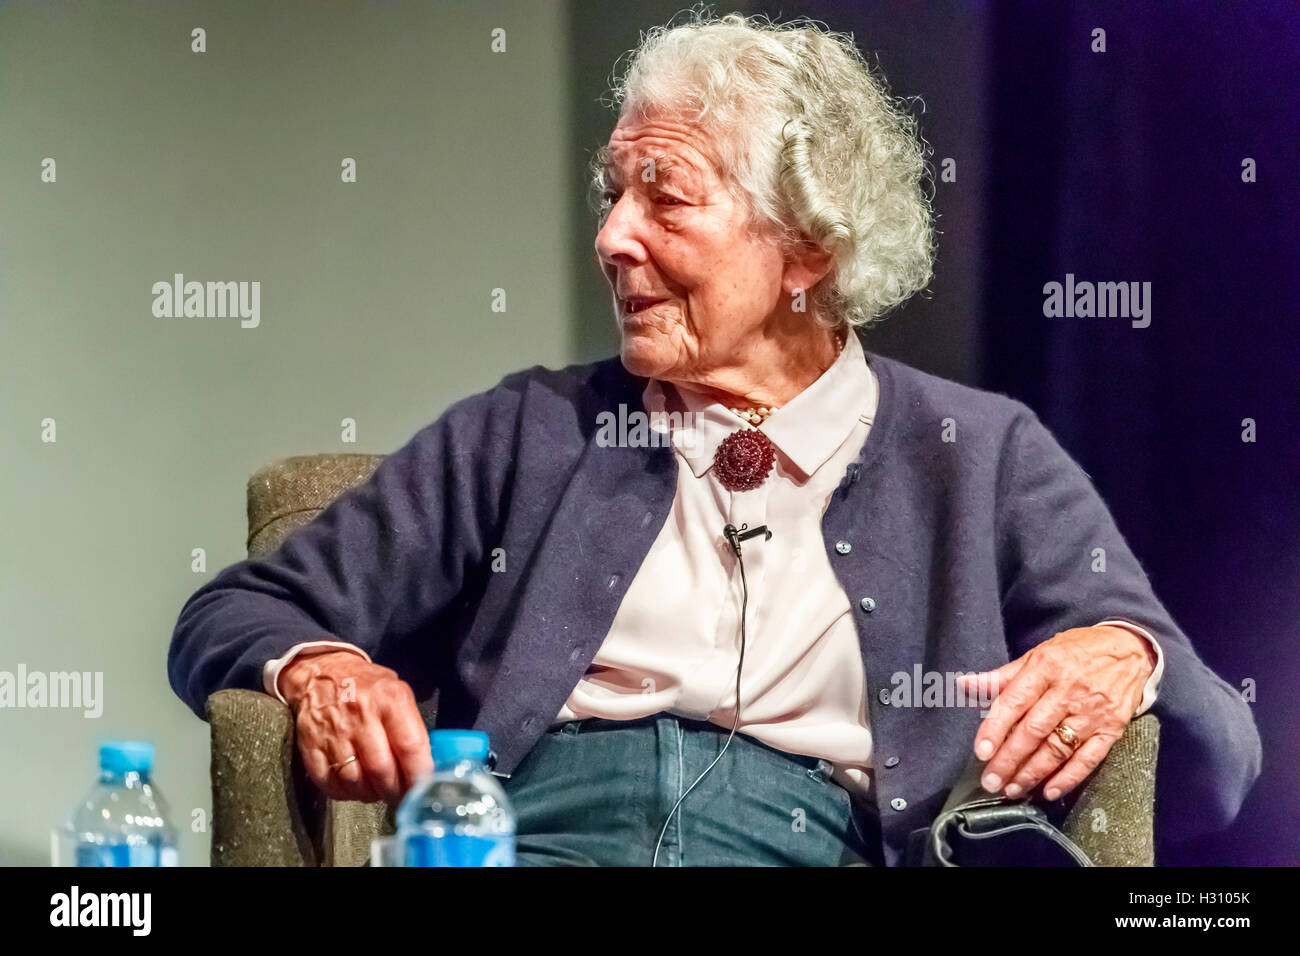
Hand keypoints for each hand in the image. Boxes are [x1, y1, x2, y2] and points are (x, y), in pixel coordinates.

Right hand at [280, 650, 432, 805]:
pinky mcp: (311, 746)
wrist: (320, 672)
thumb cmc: (367, 687)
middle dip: (394, 791)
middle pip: (382, 770)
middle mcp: (361, 716)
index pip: (410, 746)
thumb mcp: (398, 692)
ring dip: (370, 795)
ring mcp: (333, 732)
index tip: (423, 789)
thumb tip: (424, 767)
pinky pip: (329, 783)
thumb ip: (412, 727)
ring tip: (377, 790)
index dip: (419, 774)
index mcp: (389, 700)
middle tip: (399, 795)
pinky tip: (354, 787)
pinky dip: (344, 793)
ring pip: (355, 782)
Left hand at [959, 625, 1156, 801]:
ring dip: (1033, 773)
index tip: (981, 752)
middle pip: (1034, 731)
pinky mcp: (1112, 729)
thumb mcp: (1037, 655)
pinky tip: (1048, 791)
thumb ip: (1001, 677)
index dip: (996, 728)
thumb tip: (964, 684)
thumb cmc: (1075, 652)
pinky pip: (1089, 758)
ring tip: (1013, 789)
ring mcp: (1092, 712)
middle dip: (1009, 759)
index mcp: (1045, 668)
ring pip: (1058, 748)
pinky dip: (1068, 777)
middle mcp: (1069, 691)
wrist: (1130, 650)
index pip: (1014, 701)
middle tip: (991, 782)